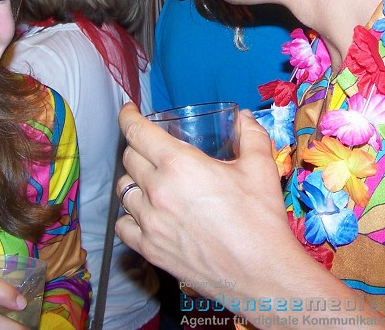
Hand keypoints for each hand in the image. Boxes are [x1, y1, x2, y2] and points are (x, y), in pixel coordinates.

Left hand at [115, 104, 302, 302]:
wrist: (261, 273)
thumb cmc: (260, 219)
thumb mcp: (261, 167)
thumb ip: (251, 135)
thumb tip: (244, 118)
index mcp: (179, 165)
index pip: (137, 132)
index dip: (128, 116)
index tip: (128, 110)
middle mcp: (157, 191)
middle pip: (129, 158)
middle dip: (138, 146)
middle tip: (152, 147)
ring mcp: (150, 223)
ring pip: (123, 191)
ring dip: (134, 180)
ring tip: (150, 180)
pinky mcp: (150, 250)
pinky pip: (124, 226)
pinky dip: (130, 215)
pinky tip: (145, 213)